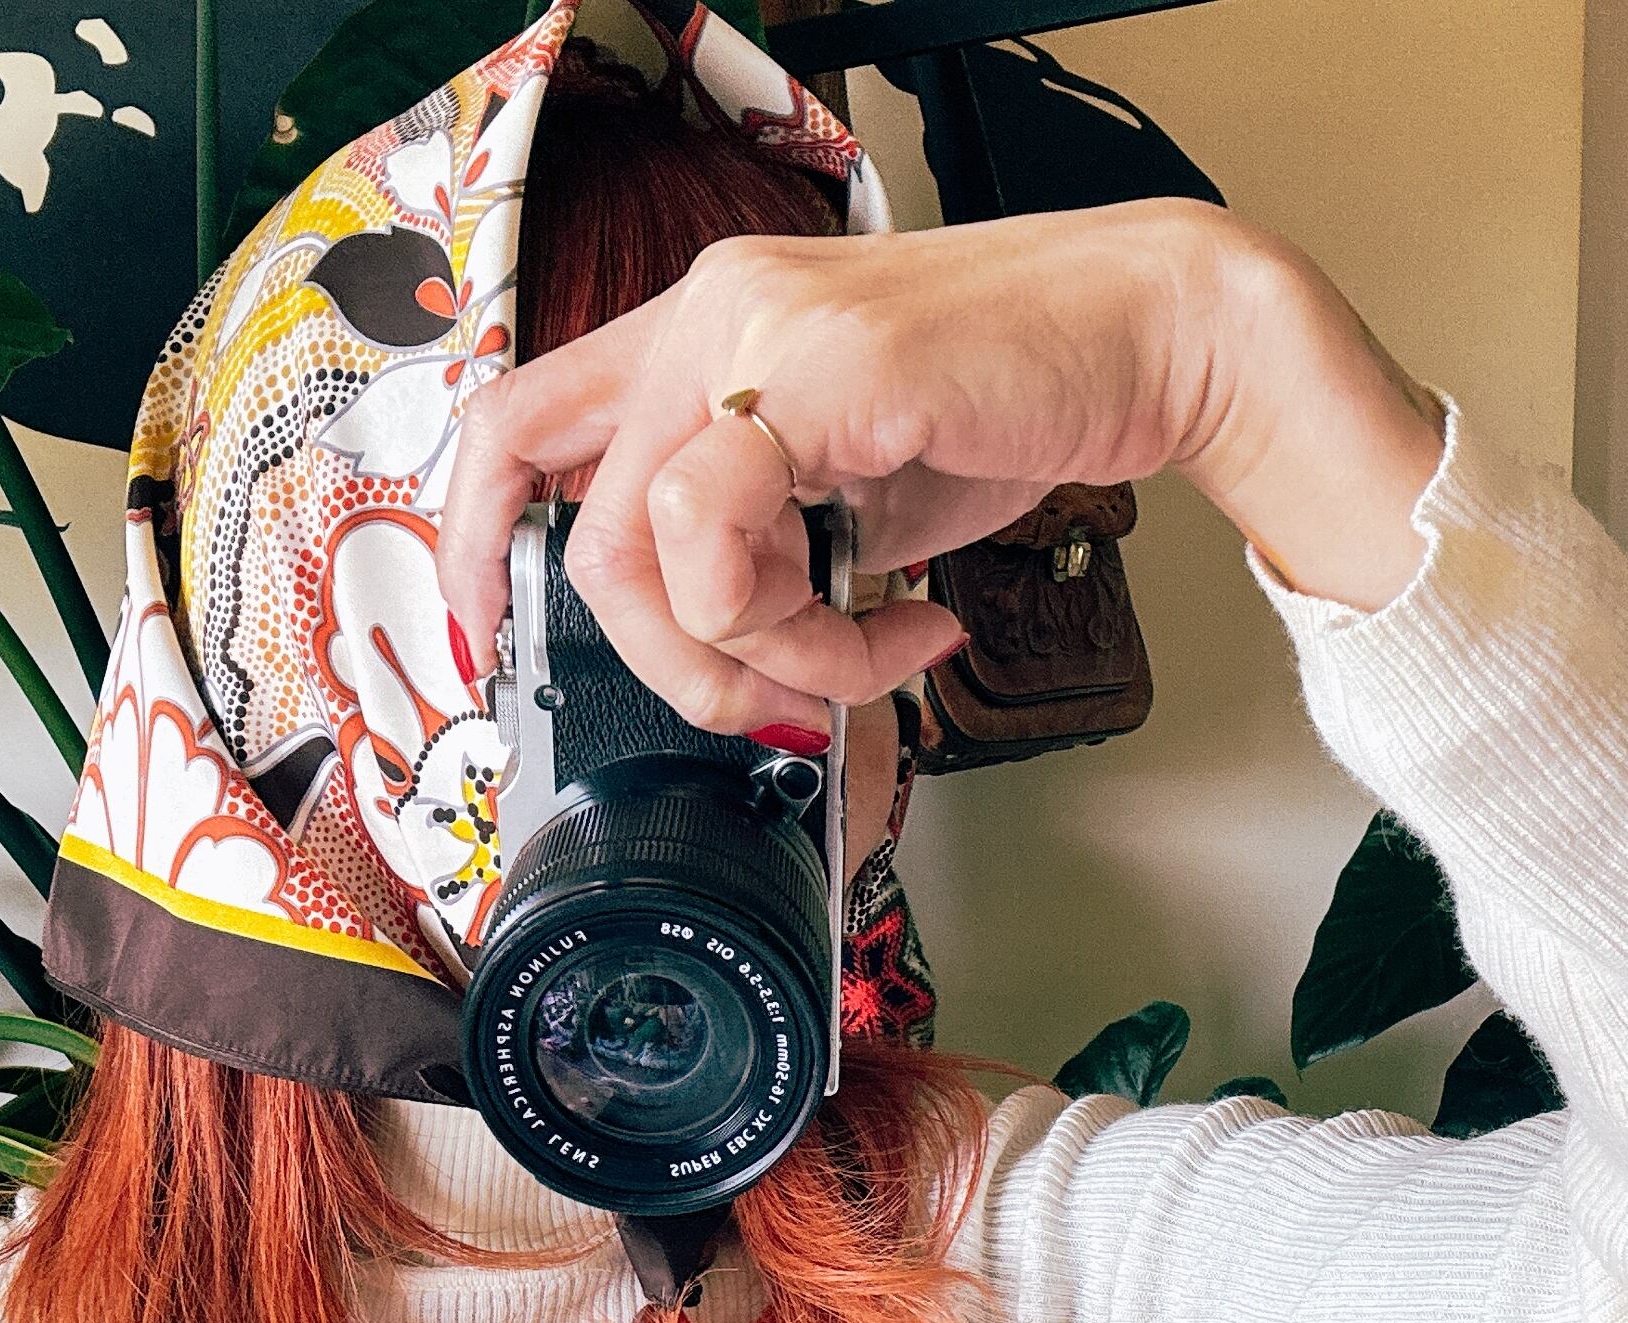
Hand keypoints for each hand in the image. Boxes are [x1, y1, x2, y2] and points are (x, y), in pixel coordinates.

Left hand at [438, 200, 1447, 735]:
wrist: (1152, 345)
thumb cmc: (1009, 414)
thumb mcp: (846, 499)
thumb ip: (759, 552)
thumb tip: (714, 664)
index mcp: (698, 335)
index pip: (518, 426)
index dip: (475, 540)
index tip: (489, 637)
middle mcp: (707, 314)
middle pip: (578, 529)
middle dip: (666, 663)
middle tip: (764, 702)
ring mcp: (752, 329)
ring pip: (650, 552)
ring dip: (764, 656)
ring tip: (872, 650)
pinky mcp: (813, 366)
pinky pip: (722, 539)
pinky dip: (803, 630)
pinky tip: (903, 622)